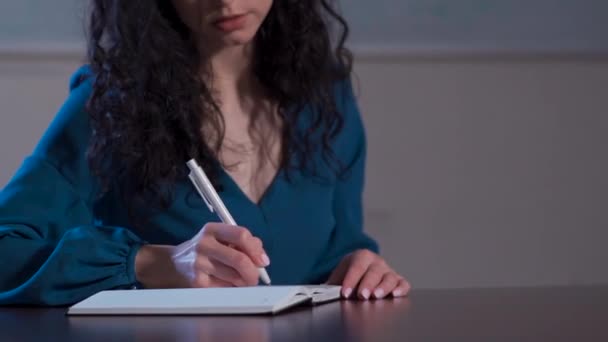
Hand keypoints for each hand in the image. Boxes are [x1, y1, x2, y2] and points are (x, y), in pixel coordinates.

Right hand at [135, 223, 268, 287]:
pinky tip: (228, 284)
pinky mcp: (197, 281)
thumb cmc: (207, 249)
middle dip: (253, 272)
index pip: (241, 235)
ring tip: (242, 281)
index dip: (256, 250)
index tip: (263, 261)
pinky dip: (232, 288)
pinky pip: (224, 288)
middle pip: (239, 259)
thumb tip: (261, 257)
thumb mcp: (221, 238)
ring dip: (244, 282)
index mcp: (212, 229)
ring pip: (234, 276)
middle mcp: (204, 244)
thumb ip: (244, 242)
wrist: (176, 262)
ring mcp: (198, 263)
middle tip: (256, 278)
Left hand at [327, 249, 409, 299]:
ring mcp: (388, 271)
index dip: (351, 279)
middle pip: (374, 271)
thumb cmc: (348, 277)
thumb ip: (331, 285)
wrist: (359, 273)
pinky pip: (403, 283)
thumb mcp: (338, 278)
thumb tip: (318, 294)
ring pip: (389, 277)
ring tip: (376, 296)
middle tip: (361, 295)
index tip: (345, 292)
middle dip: (367, 284)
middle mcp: (376, 262)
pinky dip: (401, 289)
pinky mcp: (398, 280)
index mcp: (361, 256)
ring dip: (383, 287)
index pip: (356, 266)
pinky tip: (395, 295)